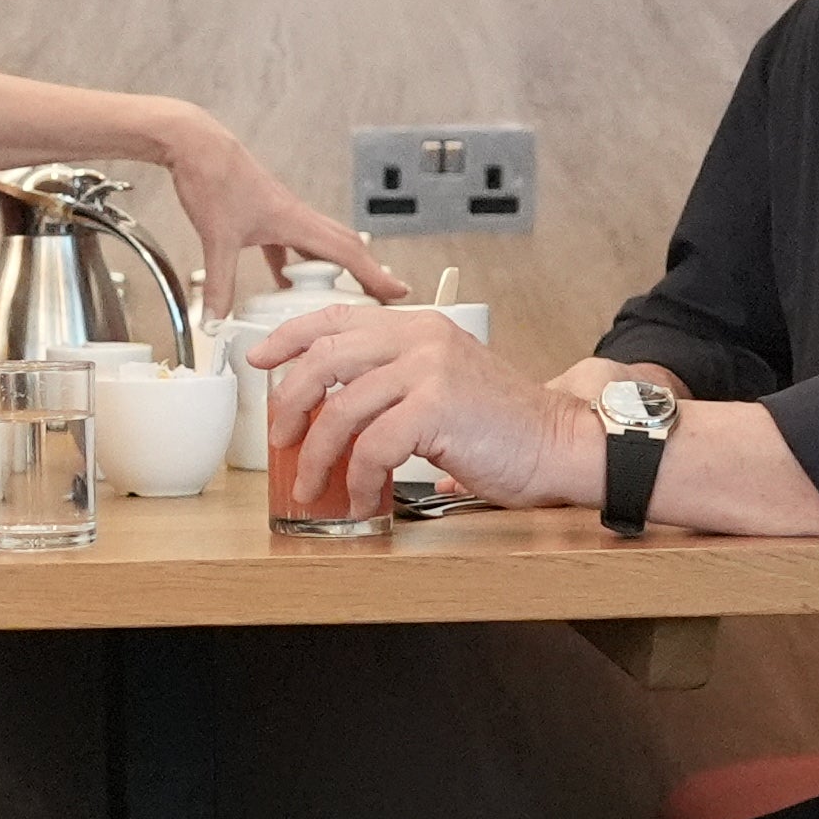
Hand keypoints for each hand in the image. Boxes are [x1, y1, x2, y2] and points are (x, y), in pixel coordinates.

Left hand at [144, 108, 402, 309]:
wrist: (195, 145)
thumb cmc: (212, 177)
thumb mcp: (217, 239)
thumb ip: (219, 285)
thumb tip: (216, 320)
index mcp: (296, 221)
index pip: (348, 253)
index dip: (375, 275)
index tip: (398, 291)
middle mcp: (296, 216)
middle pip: (344, 246)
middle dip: (364, 273)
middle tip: (377, 296)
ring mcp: (281, 213)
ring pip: (319, 243)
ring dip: (331, 268)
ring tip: (336, 295)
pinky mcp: (263, 212)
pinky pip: (289, 243)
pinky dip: (293, 263)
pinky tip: (282, 281)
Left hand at [252, 307, 595, 520]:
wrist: (558, 444)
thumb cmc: (503, 426)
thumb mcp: (443, 384)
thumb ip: (395, 383)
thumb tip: (333, 414)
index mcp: (418, 326)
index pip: (337, 318)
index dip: (289, 337)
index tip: (259, 359)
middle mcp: (420, 338)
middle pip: (324, 360)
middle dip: (288, 404)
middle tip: (279, 440)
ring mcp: (428, 370)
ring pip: (339, 410)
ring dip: (315, 456)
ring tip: (311, 485)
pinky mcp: (437, 408)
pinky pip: (371, 448)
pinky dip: (357, 481)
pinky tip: (362, 500)